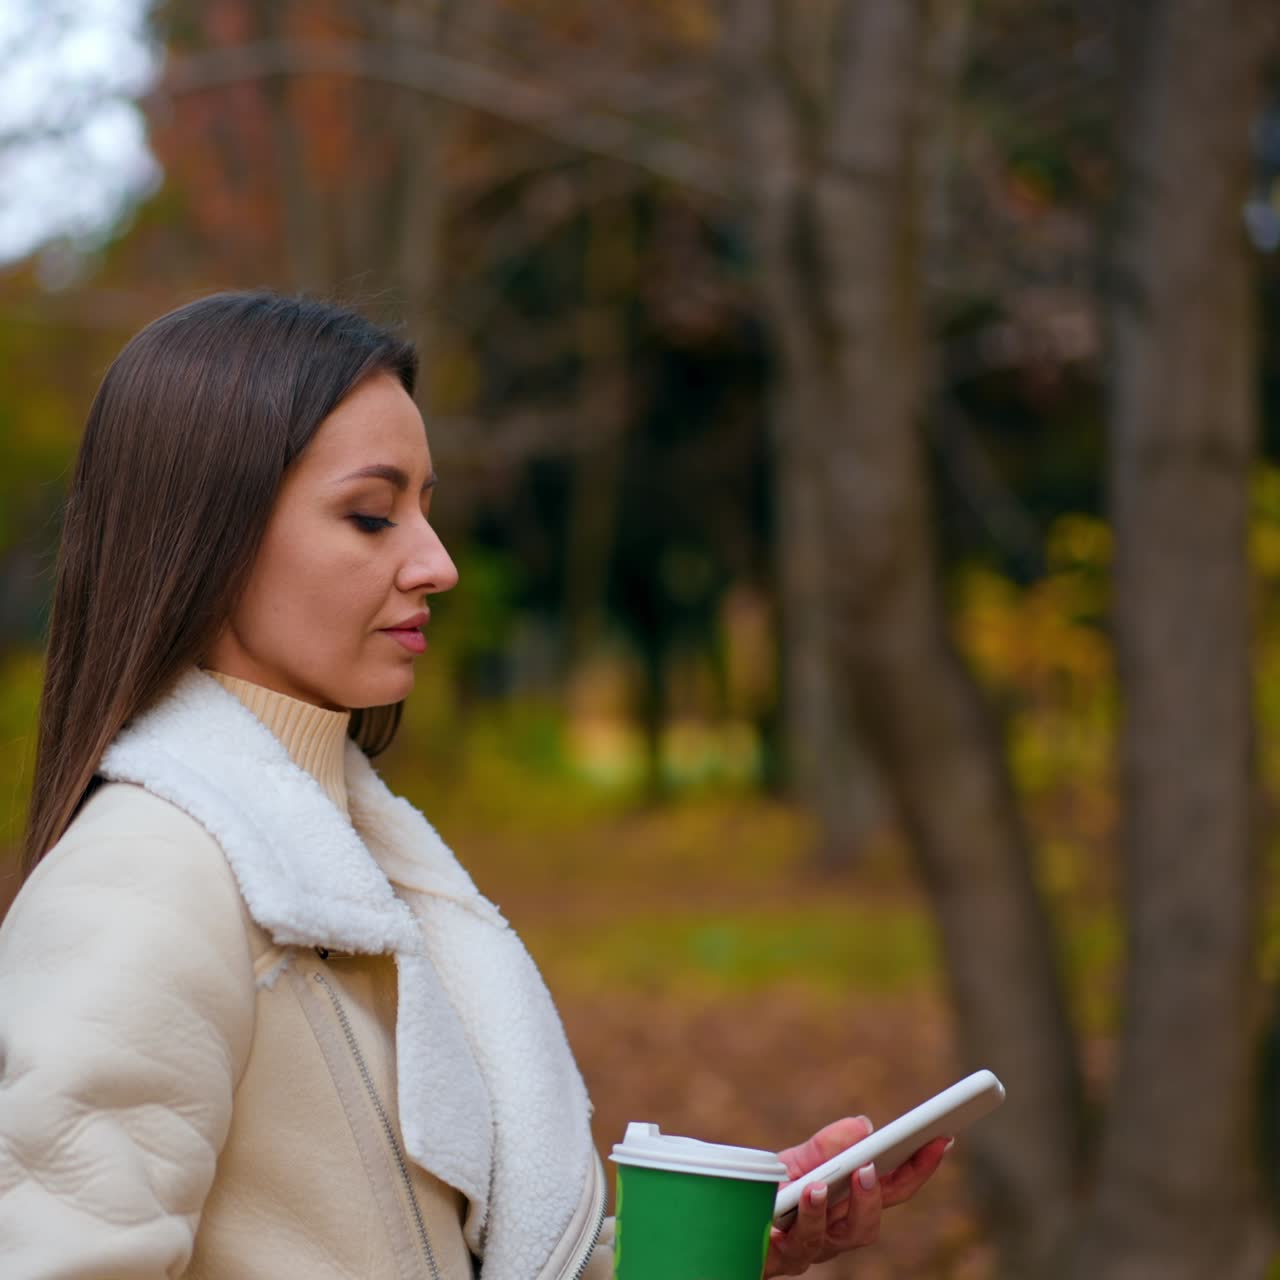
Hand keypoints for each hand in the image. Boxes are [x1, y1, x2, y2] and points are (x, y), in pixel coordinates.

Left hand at [762, 1115, 950, 1276]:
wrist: (727, 1222)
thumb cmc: (770, 1193)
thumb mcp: (796, 1161)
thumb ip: (827, 1146)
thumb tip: (865, 1126)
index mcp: (850, 1206)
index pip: (893, 1189)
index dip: (921, 1167)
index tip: (942, 1138)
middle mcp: (837, 1233)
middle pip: (870, 1222)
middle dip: (878, 1194)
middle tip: (875, 1165)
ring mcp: (812, 1249)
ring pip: (840, 1238)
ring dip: (841, 1208)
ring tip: (836, 1179)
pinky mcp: (783, 1257)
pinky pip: (798, 1242)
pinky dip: (807, 1215)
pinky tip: (808, 1191)